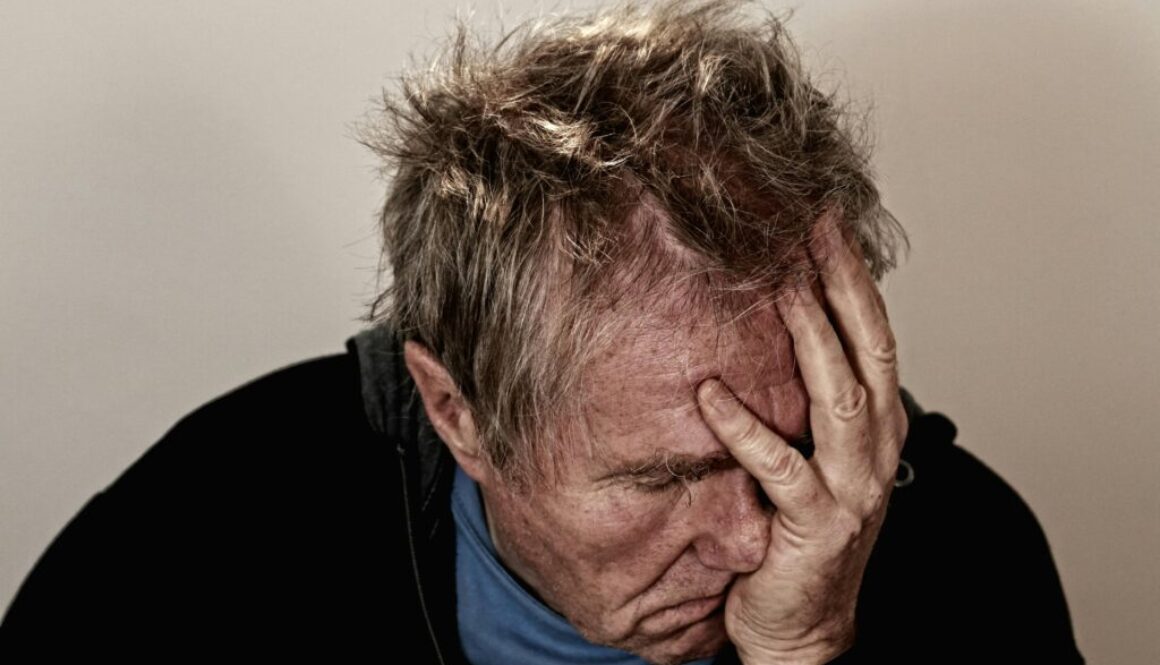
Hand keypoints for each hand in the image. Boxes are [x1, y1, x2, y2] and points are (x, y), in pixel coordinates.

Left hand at [695, 212, 907, 663]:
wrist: (802, 622)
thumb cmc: (801, 533)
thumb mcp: (816, 454)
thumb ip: (805, 397)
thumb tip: (770, 325)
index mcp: (877, 424)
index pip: (873, 333)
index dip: (852, 275)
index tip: (823, 221)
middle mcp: (875, 447)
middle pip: (868, 348)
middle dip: (841, 283)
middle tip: (808, 226)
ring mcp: (851, 486)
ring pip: (839, 395)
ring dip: (810, 335)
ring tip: (779, 286)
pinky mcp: (815, 524)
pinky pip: (780, 467)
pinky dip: (745, 428)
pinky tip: (711, 395)